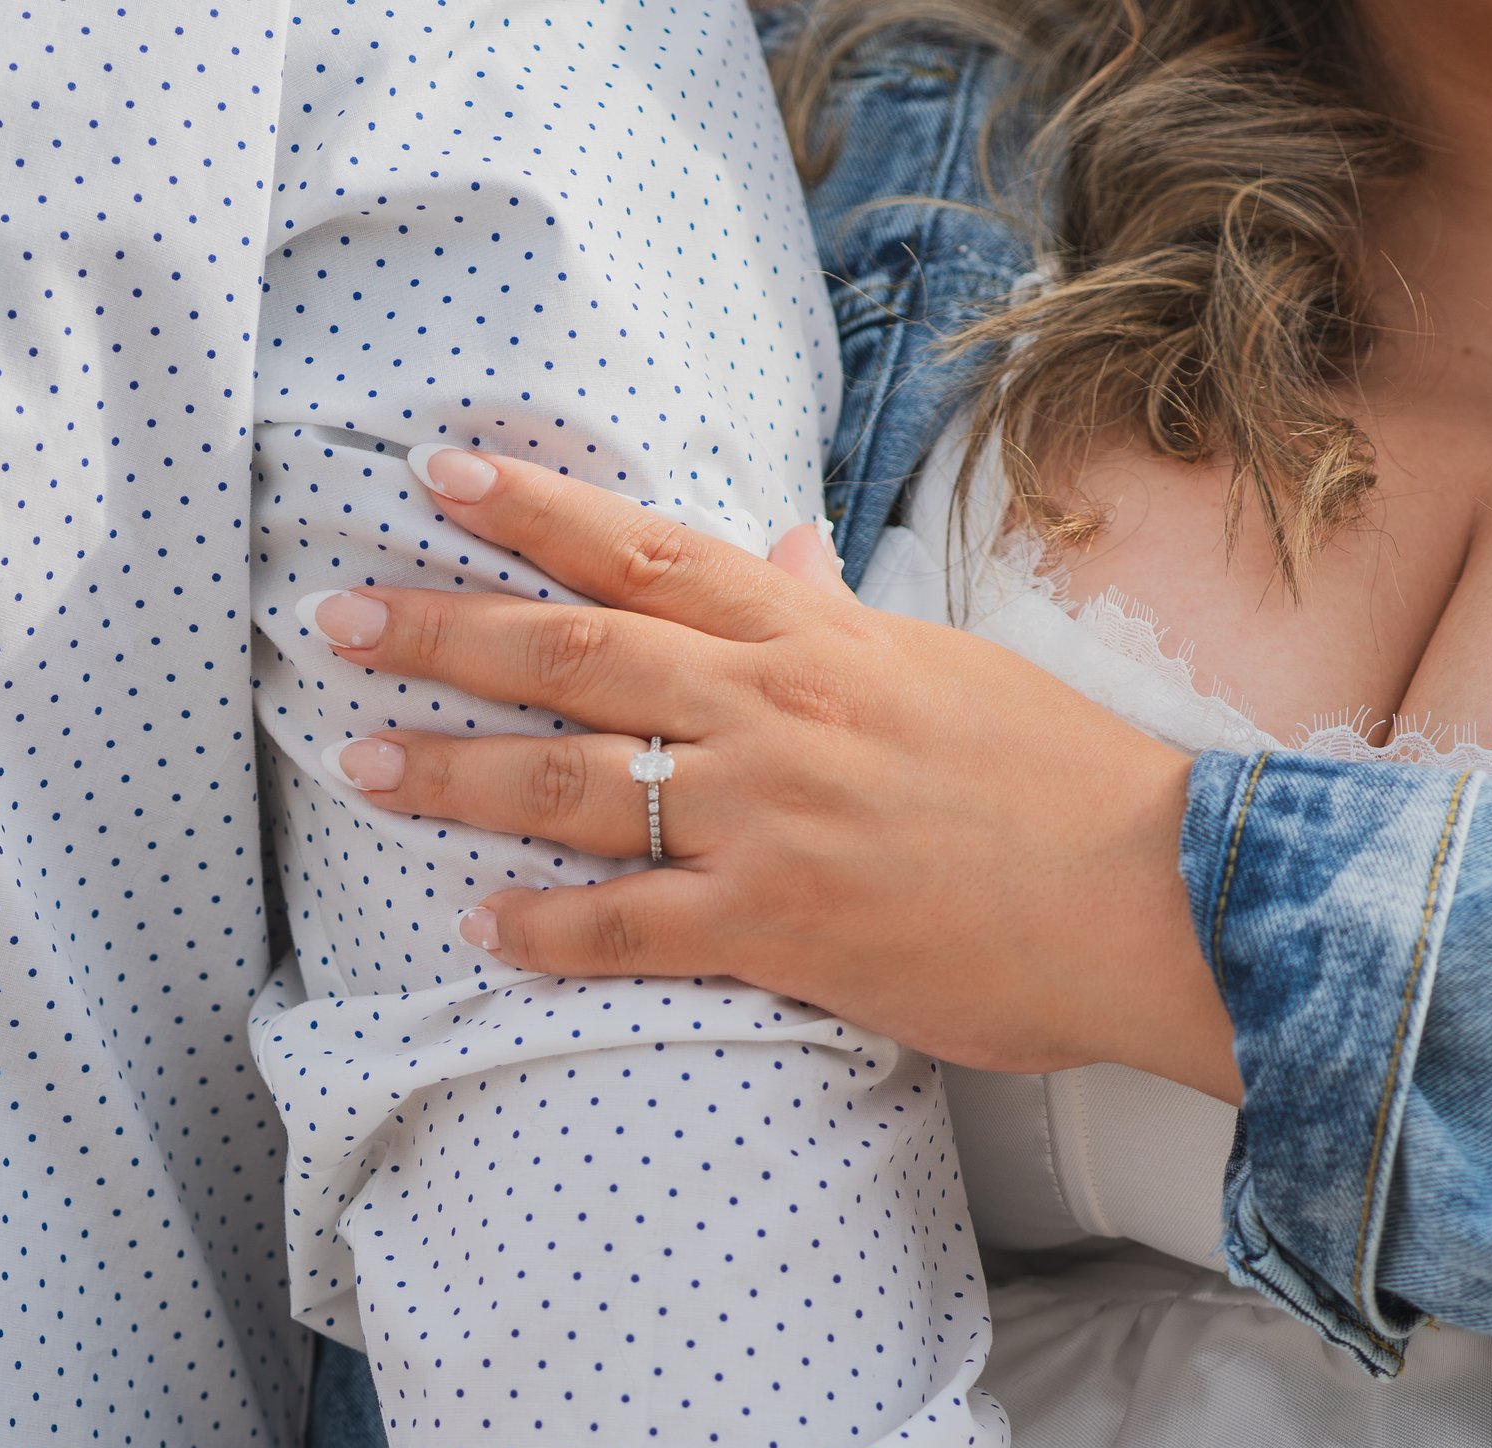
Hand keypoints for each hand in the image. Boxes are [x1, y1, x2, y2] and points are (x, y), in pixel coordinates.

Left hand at [310, 444, 1238, 1098]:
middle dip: (444, 629)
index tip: (441, 475)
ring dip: (457, 769)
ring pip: (578, 779)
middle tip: (337, 618)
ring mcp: (769, 818)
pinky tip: (475, 925)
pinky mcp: (780, 928)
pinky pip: (629, 927)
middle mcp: (776, 710)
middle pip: (575, 651)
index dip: (536, 509)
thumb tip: (778, 553)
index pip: (649, 551)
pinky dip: (543, 928)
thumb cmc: (1060, 786)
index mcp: (817, 636)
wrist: (1155, 894)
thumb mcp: (942, 668)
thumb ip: (835, 620)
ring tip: (360, 762)